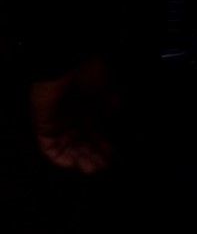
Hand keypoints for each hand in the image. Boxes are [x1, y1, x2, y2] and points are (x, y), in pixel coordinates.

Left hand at [29, 59, 115, 174]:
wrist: (64, 66)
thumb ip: (112, 99)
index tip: (115, 156)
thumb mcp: (108, 85)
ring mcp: (58, 123)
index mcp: (88, 108)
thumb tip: (115, 111)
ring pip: (68, 149)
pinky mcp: (44, 127)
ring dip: (80, 160)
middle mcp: (73, 118)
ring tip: (92, 168)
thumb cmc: (87, 72)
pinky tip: (75, 163)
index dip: (105, 146)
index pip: (96, 134)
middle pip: (83, 144)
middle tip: (104, 166)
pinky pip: (50, 148)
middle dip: (94, 156)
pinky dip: (61, 158)